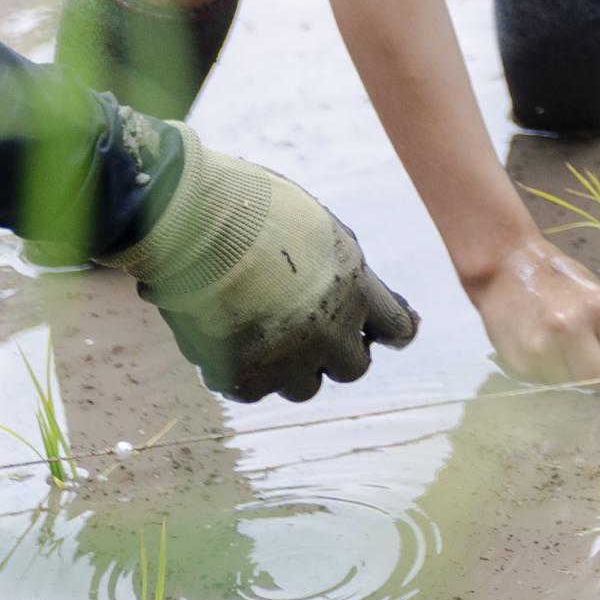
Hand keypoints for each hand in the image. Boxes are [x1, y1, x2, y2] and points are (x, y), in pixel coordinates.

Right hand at [102, 118, 421, 402]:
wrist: (199, 223)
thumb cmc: (254, 209)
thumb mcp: (319, 229)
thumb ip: (338, 268)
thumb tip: (347, 290)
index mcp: (357, 286)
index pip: (399, 329)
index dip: (389, 333)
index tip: (377, 335)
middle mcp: (332, 329)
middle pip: (353, 367)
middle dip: (334, 353)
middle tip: (307, 335)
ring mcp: (289, 359)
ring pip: (303, 387)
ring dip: (287, 368)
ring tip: (257, 333)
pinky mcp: (246, 376)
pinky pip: (250, 390)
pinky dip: (238, 372)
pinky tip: (220, 340)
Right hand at [469, 231, 599, 382]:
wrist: (505, 268)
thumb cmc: (555, 276)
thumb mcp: (594, 291)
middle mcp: (573, 331)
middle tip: (598, 372)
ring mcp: (543, 350)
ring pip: (570, 386)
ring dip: (570, 377)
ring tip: (563, 356)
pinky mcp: (520, 364)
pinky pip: (543, 383)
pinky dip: (546, 374)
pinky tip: (542, 353)